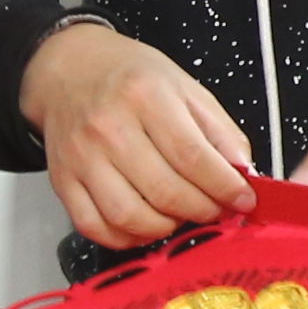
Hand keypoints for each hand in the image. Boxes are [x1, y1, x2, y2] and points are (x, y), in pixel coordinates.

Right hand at [19, 22, 258, 247]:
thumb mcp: (185, 87)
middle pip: (165, 192)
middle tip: (216, 209)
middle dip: (202, 211)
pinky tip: (145, 224)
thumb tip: (244, 173)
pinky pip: (95, 227)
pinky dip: (127, 238)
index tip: (243, 199)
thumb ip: (220, 131)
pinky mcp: (62, 181)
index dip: (224, 187)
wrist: (70, 70)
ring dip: (166, 228)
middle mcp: (108, 127)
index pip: (193, 157)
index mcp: (145, 96)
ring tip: (181, 215)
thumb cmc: (130, 78)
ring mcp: (81, 157)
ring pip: (130, 217)